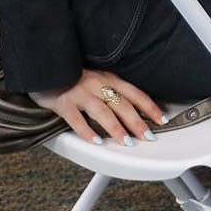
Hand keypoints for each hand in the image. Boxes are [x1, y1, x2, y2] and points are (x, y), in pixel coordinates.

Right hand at [32, 69, 166, 144]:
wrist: (48, 68)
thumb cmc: (75, 77)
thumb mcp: (98, 79)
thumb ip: (113, 91)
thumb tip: (134, 110)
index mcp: (109, 78)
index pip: (136, 94)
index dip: (150, 107)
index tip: (162, 120)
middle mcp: (97, 85)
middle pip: (122, 105)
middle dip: (138, 123)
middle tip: (148, 136)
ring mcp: (80, 94)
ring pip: (103, 113)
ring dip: (117, 129)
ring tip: (127, 142)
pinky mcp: (64, 104)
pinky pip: (77, 121)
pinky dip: (88, 133)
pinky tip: (96, 142)